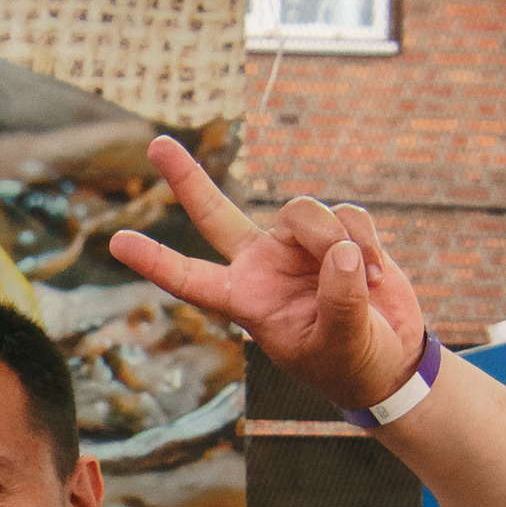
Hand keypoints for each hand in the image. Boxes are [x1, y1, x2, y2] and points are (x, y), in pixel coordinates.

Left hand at [110, 138, 425, 415]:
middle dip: (187, 179)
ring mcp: (297, 245)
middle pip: (216, 214)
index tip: (117, 244)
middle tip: (155, 144)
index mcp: (247, 301)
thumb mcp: (342, 344)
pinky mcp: (337, 231)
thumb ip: (339, 301)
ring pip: (304, 211)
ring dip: (338, 239)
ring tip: (366, 279)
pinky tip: (380, 274)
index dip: (157, 262)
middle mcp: (263, 265)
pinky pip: (348, 214)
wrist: (389, 358)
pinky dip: (369, 240)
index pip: (192, 281)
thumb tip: (341, 251)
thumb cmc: (351, 362)